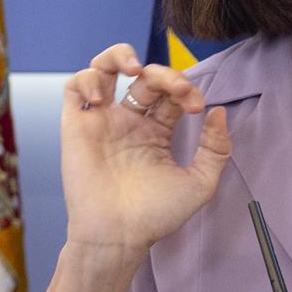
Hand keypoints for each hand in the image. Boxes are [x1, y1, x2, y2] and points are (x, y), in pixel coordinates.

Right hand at [59, 43, 231, 255]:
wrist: (118, 235)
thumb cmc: (155, 216)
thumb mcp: (200, 183)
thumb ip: (216, 148)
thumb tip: (218, 111)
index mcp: (156, 133)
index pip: (171, 94)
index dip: (186, 90)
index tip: (198, 108)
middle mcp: (129, 123)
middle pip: (145, 77)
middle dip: (166, 74)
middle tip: (179, 90)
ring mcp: (102, 121)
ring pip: (103, 69)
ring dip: (119, 55)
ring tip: (134, 68)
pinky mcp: (77, 126)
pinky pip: (74, 87)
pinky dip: (87, 79)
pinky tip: (104, 98)